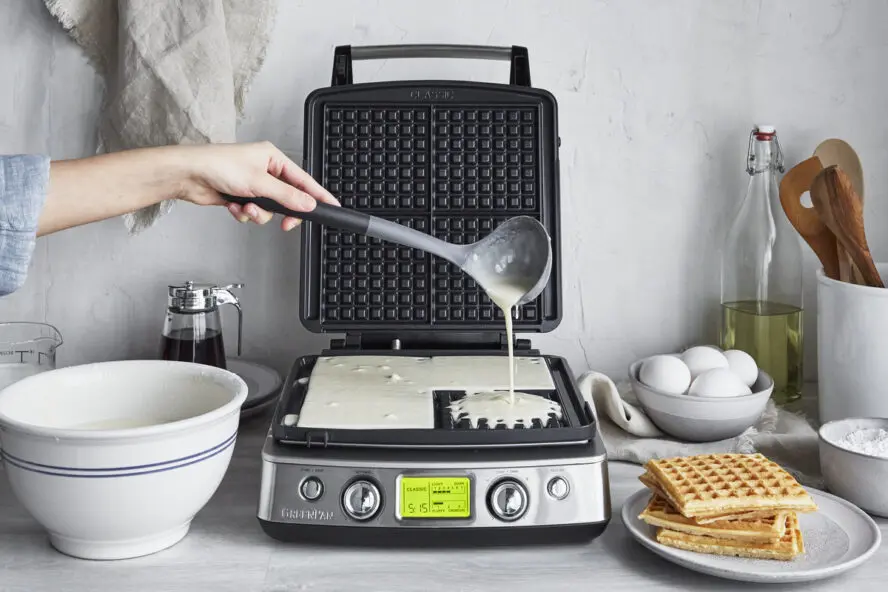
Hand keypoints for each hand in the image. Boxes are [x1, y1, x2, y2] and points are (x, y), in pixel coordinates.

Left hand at [179, 141, 339, 230]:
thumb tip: (308, 204)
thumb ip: (287, 196)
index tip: (331, 206)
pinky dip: (244, 213)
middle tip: (285, 222)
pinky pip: (253, 212)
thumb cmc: (218, 165)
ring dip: (258, 213)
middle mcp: (264, 170)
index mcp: (273, 158)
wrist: (188, 175)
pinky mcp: (240, 195)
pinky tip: (234, 206)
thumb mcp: (259, 182)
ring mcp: (252, 184)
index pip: (303, 179)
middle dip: (281, 210)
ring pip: (269, 209)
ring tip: (246, 207)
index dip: (318, 194)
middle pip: (287, 198)